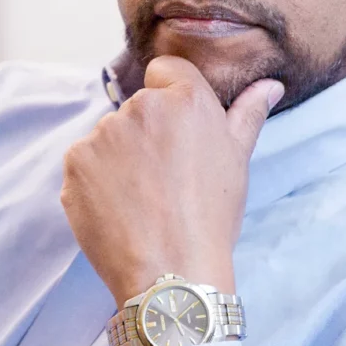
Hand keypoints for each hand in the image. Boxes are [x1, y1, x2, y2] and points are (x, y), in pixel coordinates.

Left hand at [60, 54, 283, 306]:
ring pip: (109, 137)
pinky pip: (85, 164)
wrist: (172, 273)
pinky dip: (96, 184)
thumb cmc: (211, 219)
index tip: (176, 138)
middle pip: (136, 108)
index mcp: (185, 98)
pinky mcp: (75, 163)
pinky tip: (118, 210)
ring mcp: (103, 134)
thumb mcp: (237, 163)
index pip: (165, 71)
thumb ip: (247, 115)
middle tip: (164, 182)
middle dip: (146, 136)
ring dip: (119, 160)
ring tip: (141, 201)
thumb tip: (270, 85)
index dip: (170, 103)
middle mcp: (140, 106)